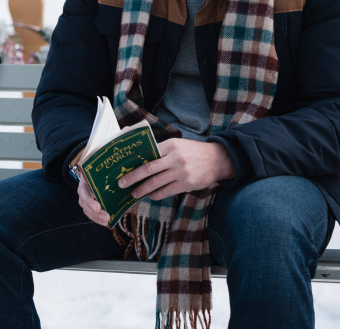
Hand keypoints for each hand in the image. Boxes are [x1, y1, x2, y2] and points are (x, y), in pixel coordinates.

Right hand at [77, 173, 109, 226]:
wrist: (97, 170)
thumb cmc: (102, 170)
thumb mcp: (104, 169)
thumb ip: (110, 173)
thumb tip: (122, 179)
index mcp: (85, 180)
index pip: (83, 191)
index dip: (90, 201)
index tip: (97, 207)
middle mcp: (83, 190)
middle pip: (85, 204)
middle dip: (95, 213)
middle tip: (107, 218)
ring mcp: (84, 198)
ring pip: (87, 211)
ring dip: (97, 218)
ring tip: (107, 222)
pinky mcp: (88, 205)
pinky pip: (90, 214)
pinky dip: (97, 219)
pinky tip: (106, 223)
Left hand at [117, 139, 233, 200]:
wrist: (217, 159)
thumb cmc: (193, 152)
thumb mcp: (179, 145)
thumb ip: (162, 150)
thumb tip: (142, 159)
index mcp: (171, 145)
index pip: (149, 152)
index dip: (135, 161)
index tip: (123, 167)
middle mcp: (175, 158)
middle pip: (149, 168)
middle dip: (133, 177)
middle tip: (122, 183)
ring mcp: (181, 172)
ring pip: (156, 182)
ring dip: (142, 189)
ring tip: (134, 193)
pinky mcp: (186, 184)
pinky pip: (166, 191)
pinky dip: (156, 194)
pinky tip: (151, 195)